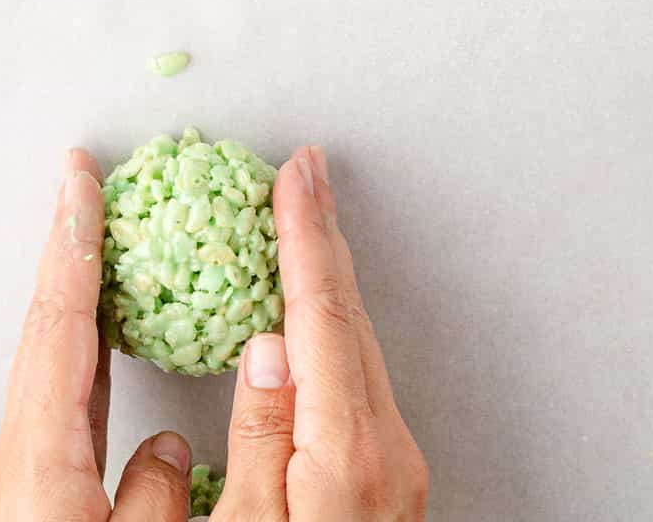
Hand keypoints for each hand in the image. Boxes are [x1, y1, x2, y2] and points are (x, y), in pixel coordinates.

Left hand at [0, 148, 194, 521]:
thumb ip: (158, 498)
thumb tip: (170, 444)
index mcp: (41, 465)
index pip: (59, 325)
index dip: (72, 242)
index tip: (79, 175)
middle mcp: (25, 463)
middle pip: (47, 332)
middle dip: (69, 252)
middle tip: (87, 185)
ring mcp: (29, 483)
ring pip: (57, 371)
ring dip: (81, 303)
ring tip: (109, 247)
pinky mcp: (41, 507)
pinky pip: (69, 409)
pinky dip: (90, 360)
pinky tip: (113, 357)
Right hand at [218, 145, 428, 519]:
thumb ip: (258, 439)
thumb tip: (266, 348)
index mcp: (349, 452)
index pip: (321, 315)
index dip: (304, 235)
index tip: (295, 174)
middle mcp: (386, 450)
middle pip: (348, 315)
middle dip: (322, 234)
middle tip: (304, 170)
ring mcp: (394, 465)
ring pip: (357, 343)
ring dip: (329, 274)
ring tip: (307, 221)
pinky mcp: (388, 482)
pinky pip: (358, 377)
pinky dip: (334, 324)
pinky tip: (317, 312)